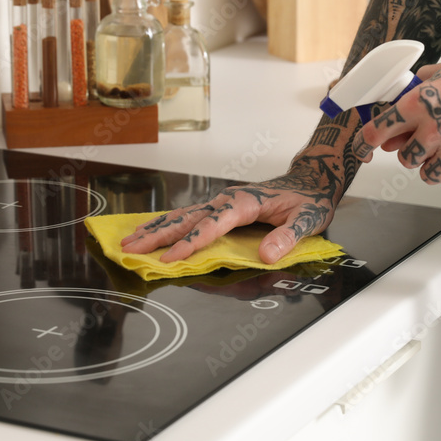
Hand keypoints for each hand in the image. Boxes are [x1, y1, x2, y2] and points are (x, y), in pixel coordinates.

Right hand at [120, 154, 343, 262]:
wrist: (311, 181)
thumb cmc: (309, 201)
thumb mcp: (307, 220)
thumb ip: (287, 237)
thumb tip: (267, 255)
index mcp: (245, 203)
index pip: (212, 226)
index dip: (191, 243)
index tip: (170, 258)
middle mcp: (228, 201)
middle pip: (187, 219)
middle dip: (158, 236)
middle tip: (130, 249)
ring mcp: (222, 203)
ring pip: (183, 216)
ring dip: (156, 229)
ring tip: (129, 241)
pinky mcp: (221, 208)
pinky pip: (190, 216)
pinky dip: (167, 224)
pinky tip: (151, 231)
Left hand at [350, 48, 440, 197]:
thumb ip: (415, 91)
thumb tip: (392, 110)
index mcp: (421, 102)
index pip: (378, 131)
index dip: (366, 143)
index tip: (365, 149)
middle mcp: (437, 128)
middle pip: (404, 159)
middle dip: (412, 152)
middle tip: (427, 143)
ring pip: (428, 176)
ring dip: (434, 168)